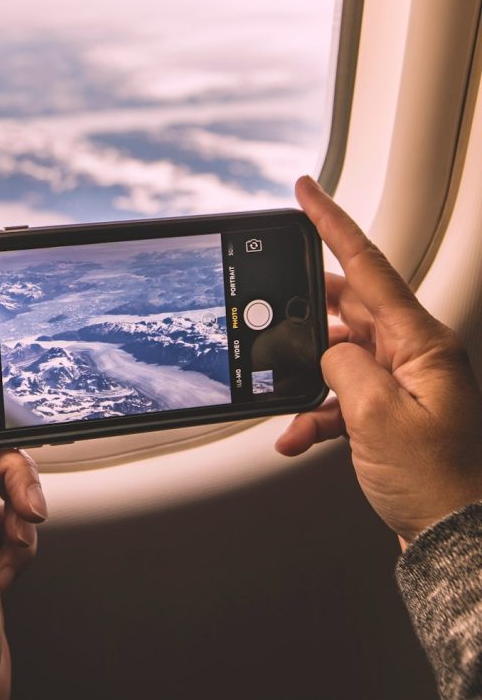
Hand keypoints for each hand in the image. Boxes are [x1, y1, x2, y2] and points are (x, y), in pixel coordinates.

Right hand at [276, 176, 481, 546]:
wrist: (453, 539)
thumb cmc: (434, 482)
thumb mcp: (374, 416)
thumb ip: (341, 365)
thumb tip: (327, 351)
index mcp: (423, 341)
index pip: (369, 265)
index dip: (332, 223)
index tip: (306, 190)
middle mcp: (416, 353)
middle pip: (351, 306)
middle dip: (308, 311)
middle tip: (275, 308)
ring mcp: (405, 381)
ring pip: (341, 352)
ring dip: (307, 375)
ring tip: (286, 393)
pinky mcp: (392, 409)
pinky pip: (344, 393)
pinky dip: (316, 410)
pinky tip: (297, 433)